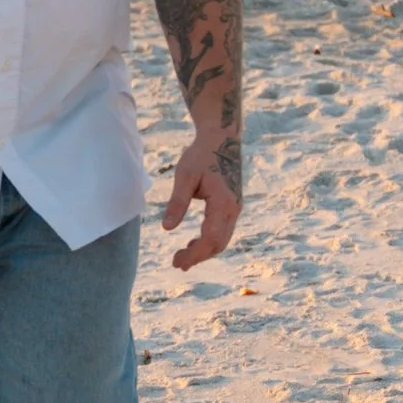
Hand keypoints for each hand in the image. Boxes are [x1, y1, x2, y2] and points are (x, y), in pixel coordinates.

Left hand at [162, 133, 241, 269]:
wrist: (223, 139)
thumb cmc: (201, 155)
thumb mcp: (185, 176)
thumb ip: (177, 202)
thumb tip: (167, 229)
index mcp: (222, 202)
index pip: (210, 238)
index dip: (195, 254)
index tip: (177, 262)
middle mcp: (233, 209)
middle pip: (219, 243)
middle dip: (198, 256)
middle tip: (176, 263)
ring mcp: (235, 208)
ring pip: (223, 239)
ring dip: (204, 250)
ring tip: (182, 257)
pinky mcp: (232, 206)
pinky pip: (223, 230)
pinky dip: (209, 241)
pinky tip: (193, 243)